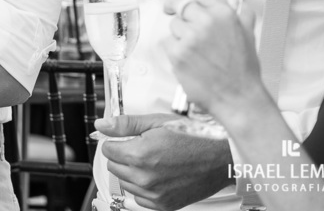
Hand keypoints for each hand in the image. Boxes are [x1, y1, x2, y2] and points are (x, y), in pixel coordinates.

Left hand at [97, 113, 232, 209]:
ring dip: (132, 171)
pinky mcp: (164, 205)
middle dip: (123, 155)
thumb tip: (101, 124)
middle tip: (143, 147)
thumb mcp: (157, 122)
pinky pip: (140, 198)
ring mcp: (155, 194)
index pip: (107, 150)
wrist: (222, 158)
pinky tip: (158, 175)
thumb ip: (125, 124)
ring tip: (153, 160)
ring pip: (126, 182)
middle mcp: (145, 178)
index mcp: (140, 155)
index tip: (127, 138)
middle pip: (114, 166)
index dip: (116, 141)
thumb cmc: (194, 137)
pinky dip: (144, 188)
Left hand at [161, 0, 261, 117]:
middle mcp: (207, 22)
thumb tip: (242, 3)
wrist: (238, 97)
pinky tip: (190, 60)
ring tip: (196, 50)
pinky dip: (175, 50)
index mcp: (224, 14)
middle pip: (178, 3)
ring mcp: (190, 37)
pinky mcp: (177, 53)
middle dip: (173, 6)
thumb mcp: (248, 35)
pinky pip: (168, 42)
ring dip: (179, 34)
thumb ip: (243, 16)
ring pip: (173, 25)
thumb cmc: (243, 69)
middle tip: (170, 10)